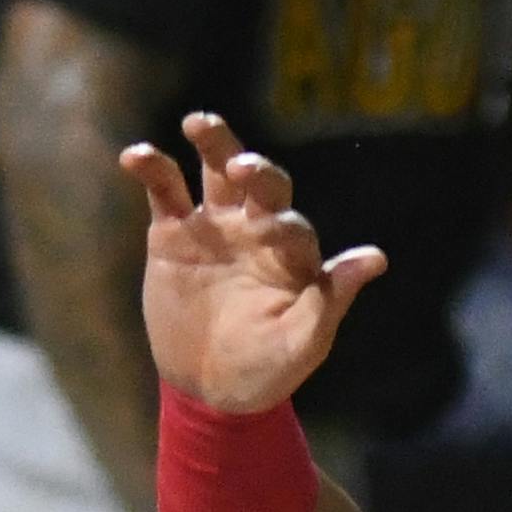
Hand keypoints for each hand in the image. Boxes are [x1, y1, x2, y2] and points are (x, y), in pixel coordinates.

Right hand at [126, 114, 381, 422]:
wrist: (210, 388)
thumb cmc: (268, 368)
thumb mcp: (303, 343)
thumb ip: (332, 298)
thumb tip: (377, 258)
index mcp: (293, 254)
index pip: (292, 224)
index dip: (284, 224)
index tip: (274, 230)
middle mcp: (257, 229)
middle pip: (261, 182)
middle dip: (255, 170)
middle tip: (243, 169)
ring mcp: (214, 227)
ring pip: (215, 171)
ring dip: (213, 142)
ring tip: (199, 123)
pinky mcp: (171, 234)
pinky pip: (164, 191)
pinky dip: (151, 168)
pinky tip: (134, 155)